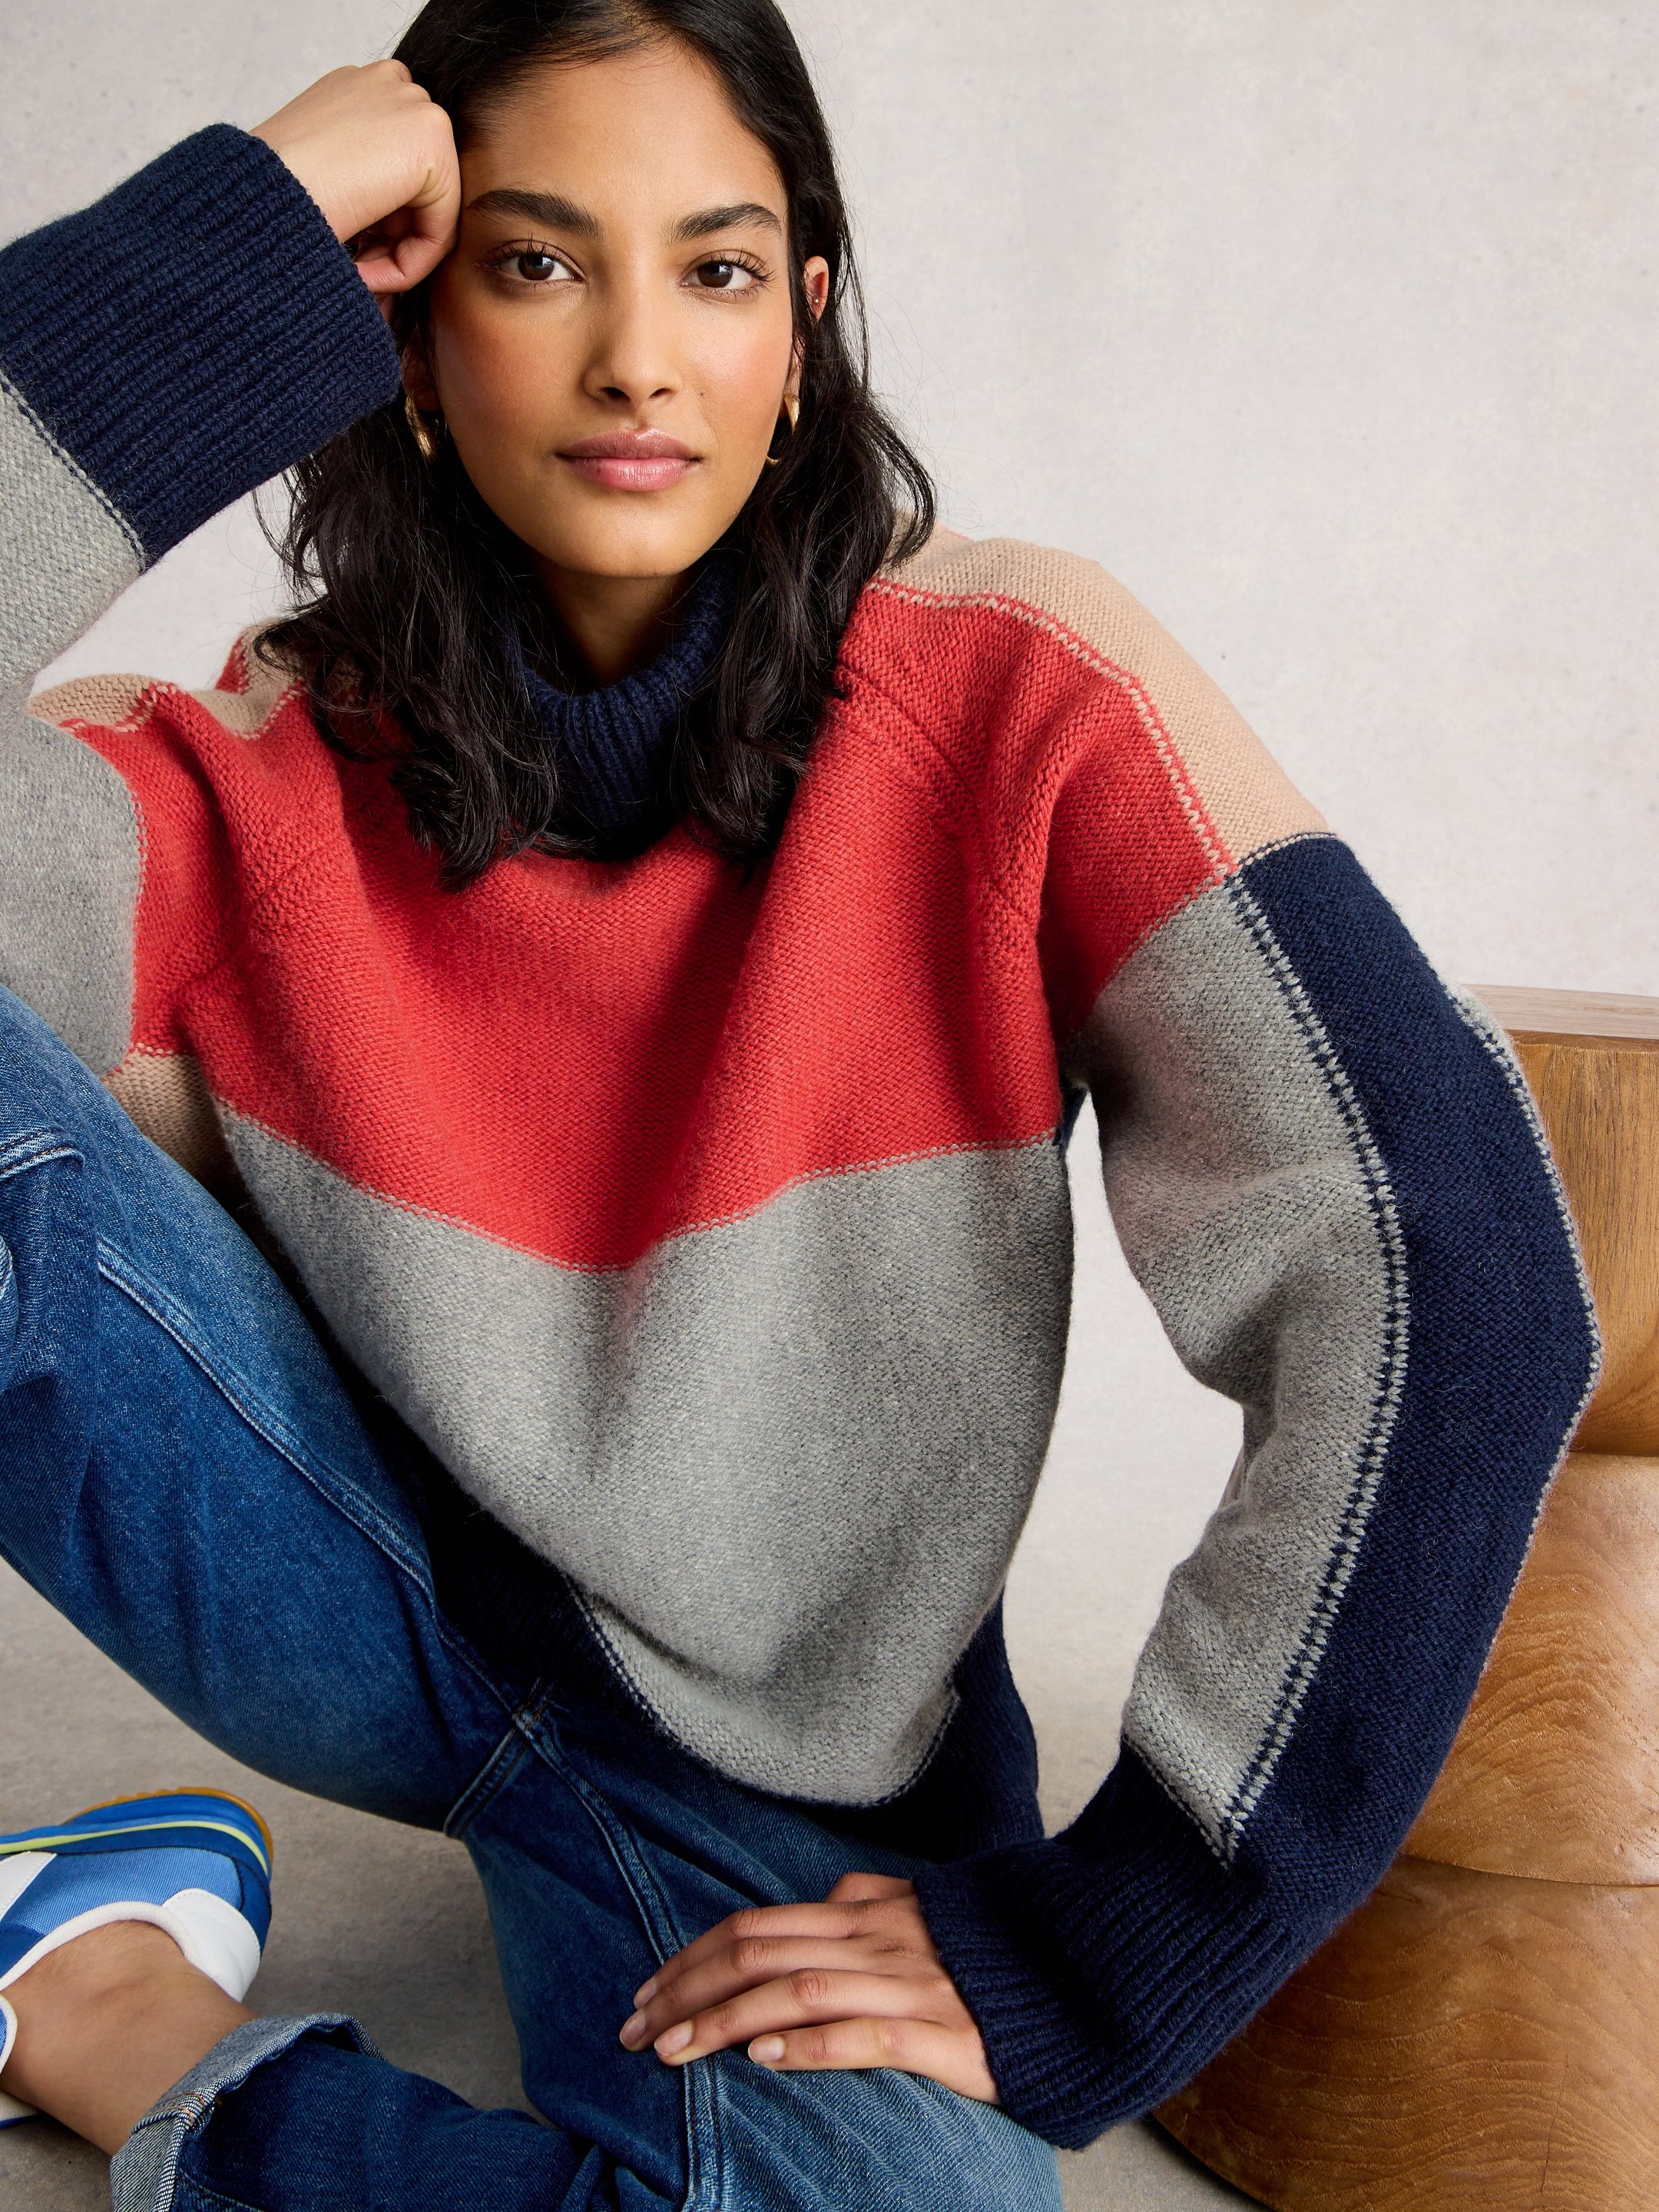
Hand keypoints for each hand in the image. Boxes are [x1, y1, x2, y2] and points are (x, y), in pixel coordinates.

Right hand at [253, 61, 459, 298]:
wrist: (257, 197)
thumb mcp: (319, 180)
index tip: (348, 261)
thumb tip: (385, 220)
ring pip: (431, 213)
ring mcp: (413, 103)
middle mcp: (389, 84)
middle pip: (417, 192)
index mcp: (358, 91)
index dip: (375, 228)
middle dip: (389, 243)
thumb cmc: (270, 200)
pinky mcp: (431, 135)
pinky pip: (442, 227)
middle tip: (357, 277)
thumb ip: (360, 188)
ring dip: (394, 259)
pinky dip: (409, 264)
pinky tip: (366, 272)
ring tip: (355, 277)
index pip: (394, 173)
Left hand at [618, 1872, 996, 2101]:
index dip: (693, 1956)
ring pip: (798, 1991)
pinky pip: (867, 2035)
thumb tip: (830, 1892)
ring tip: (674, 2051)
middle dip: (687, 1992)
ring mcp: (912, 1986)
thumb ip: (876, 1896)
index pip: (757, 1927)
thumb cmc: (999, 1947)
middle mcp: (879, 1941)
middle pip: (760, 1956)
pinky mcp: (947, 2036)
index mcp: (868, 1913)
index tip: (646, 1991)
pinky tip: (768, 2059)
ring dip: (725, 2021)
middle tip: (635, 2030)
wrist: (1085, 1972)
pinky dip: (811, 2045)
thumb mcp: (931, 1905)